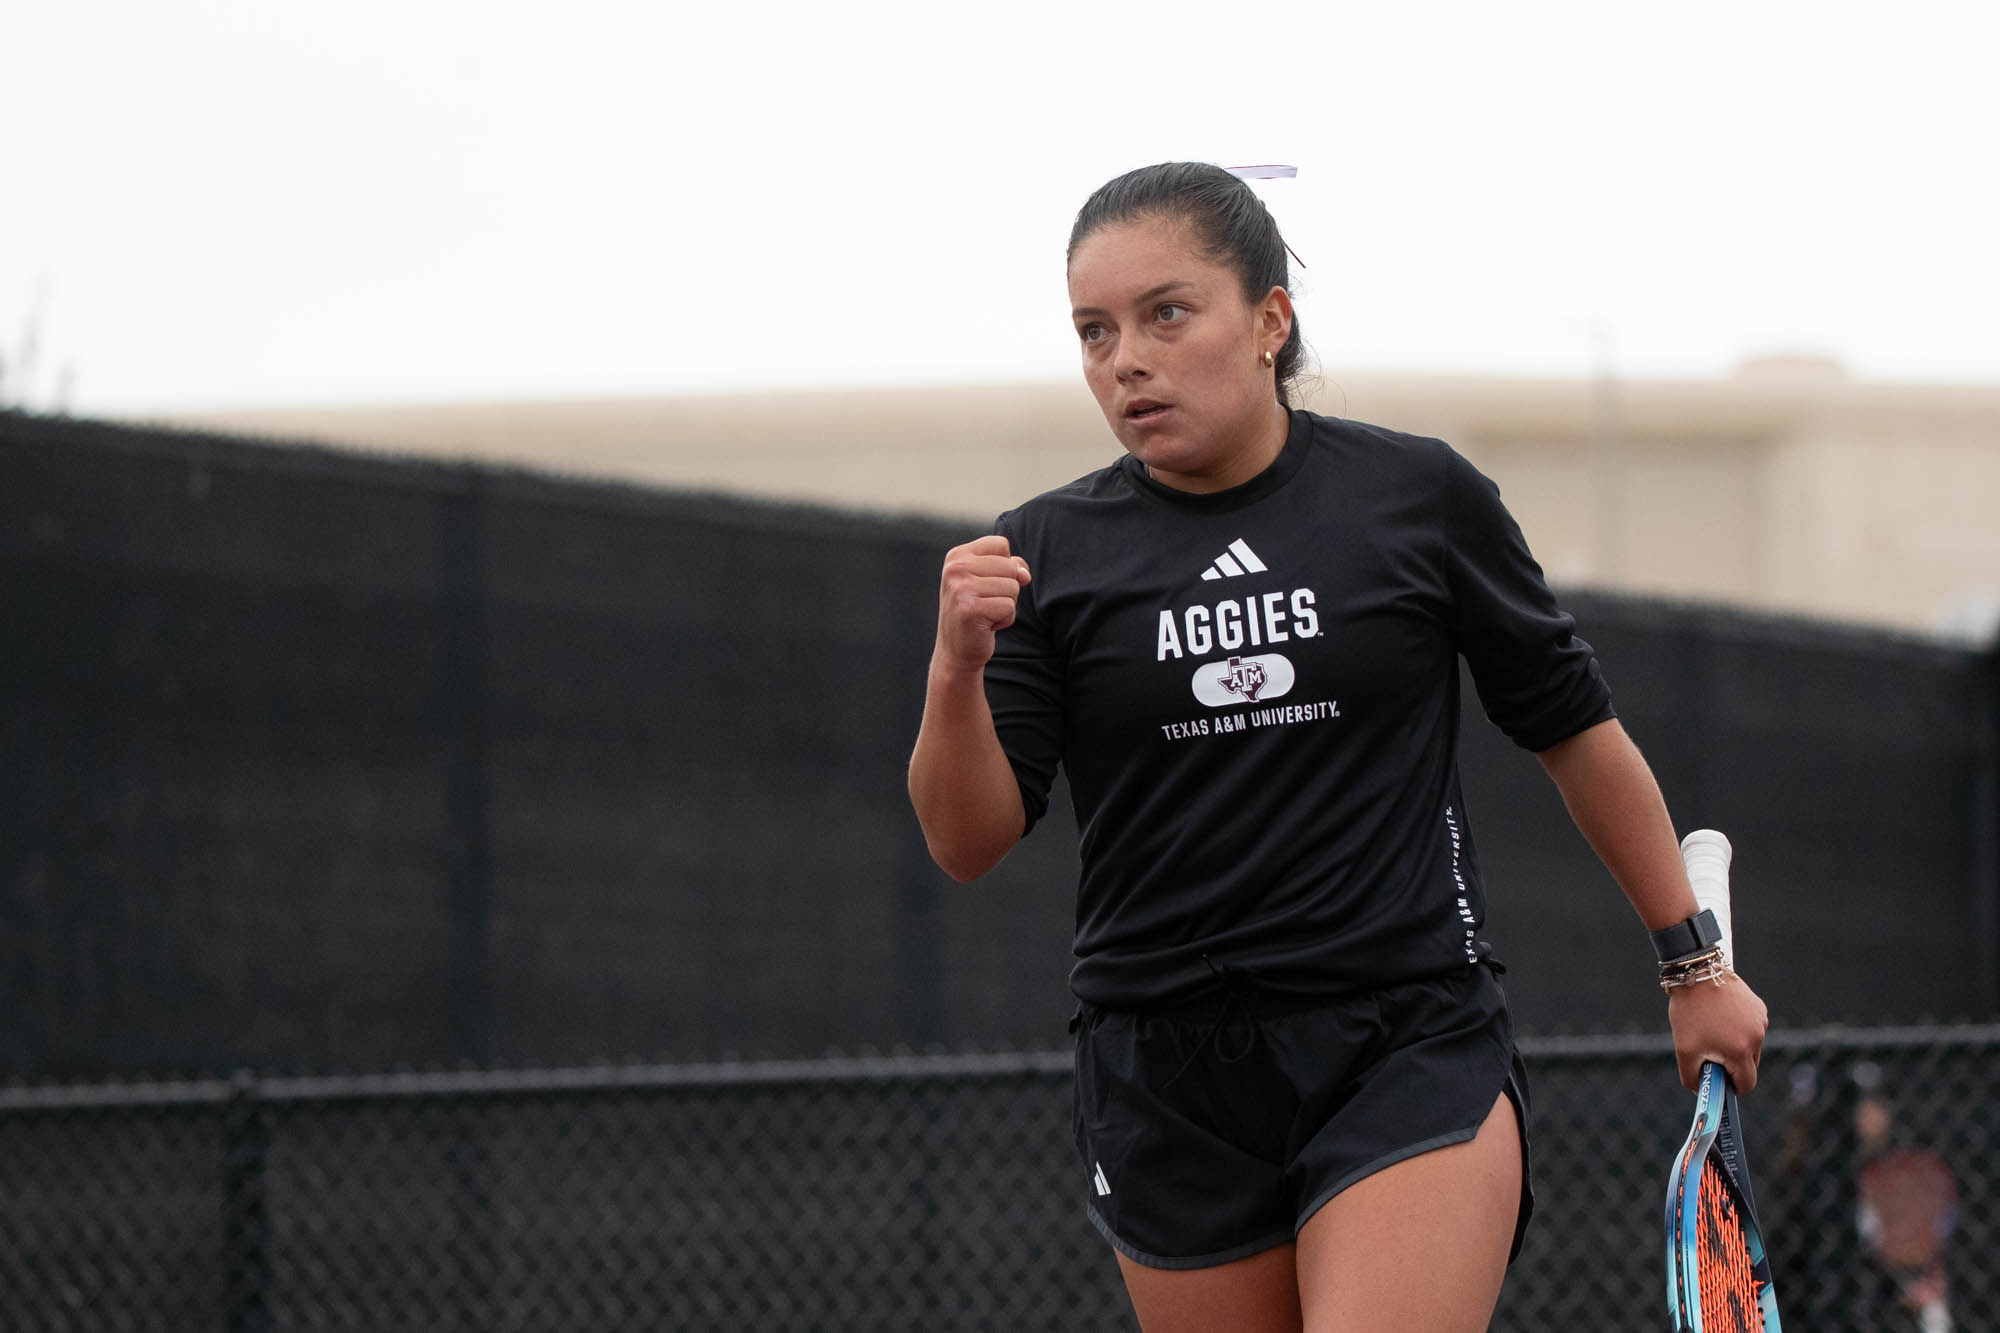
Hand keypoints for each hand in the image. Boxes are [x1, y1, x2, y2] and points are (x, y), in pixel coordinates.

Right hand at [934, 535, 1031, 672]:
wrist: (957, 649)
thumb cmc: (975, 611)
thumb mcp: (988, 581)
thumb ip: (1009, 567)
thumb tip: (1024, 575)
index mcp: (957, 555)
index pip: (1001, 544)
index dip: (1005, 566)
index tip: (987, 583)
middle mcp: (956, 568)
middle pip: (1010, 566)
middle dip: (1007, 588)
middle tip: (985, 602)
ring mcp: (961, 588)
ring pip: (1013, 587)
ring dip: (1006, 605)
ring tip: (986, 613)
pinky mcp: (971, 609)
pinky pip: (1009, 607)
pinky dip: (1005, 620)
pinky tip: (987, 625)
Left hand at [1668, 972, 1768, 1091]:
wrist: (1696, 973)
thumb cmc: (1689, 1012)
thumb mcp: (1684, 1049)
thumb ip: (1692, 1077)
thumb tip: (1700, 1090)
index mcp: (1740, 1051)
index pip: (1747, 1083)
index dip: (1733, 1088)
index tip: (1721, 1083)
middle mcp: (1757, 1037)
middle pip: (1751, 1066)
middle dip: (1733, 1066)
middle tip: (1712, 1056)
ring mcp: (1760, 1021)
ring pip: (1752, 1046)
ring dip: (1736, 1047)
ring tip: (1713, 1032)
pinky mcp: (1759, 1008)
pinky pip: (1752, 1028)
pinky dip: (1739, 1029)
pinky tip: (1721, 1018)